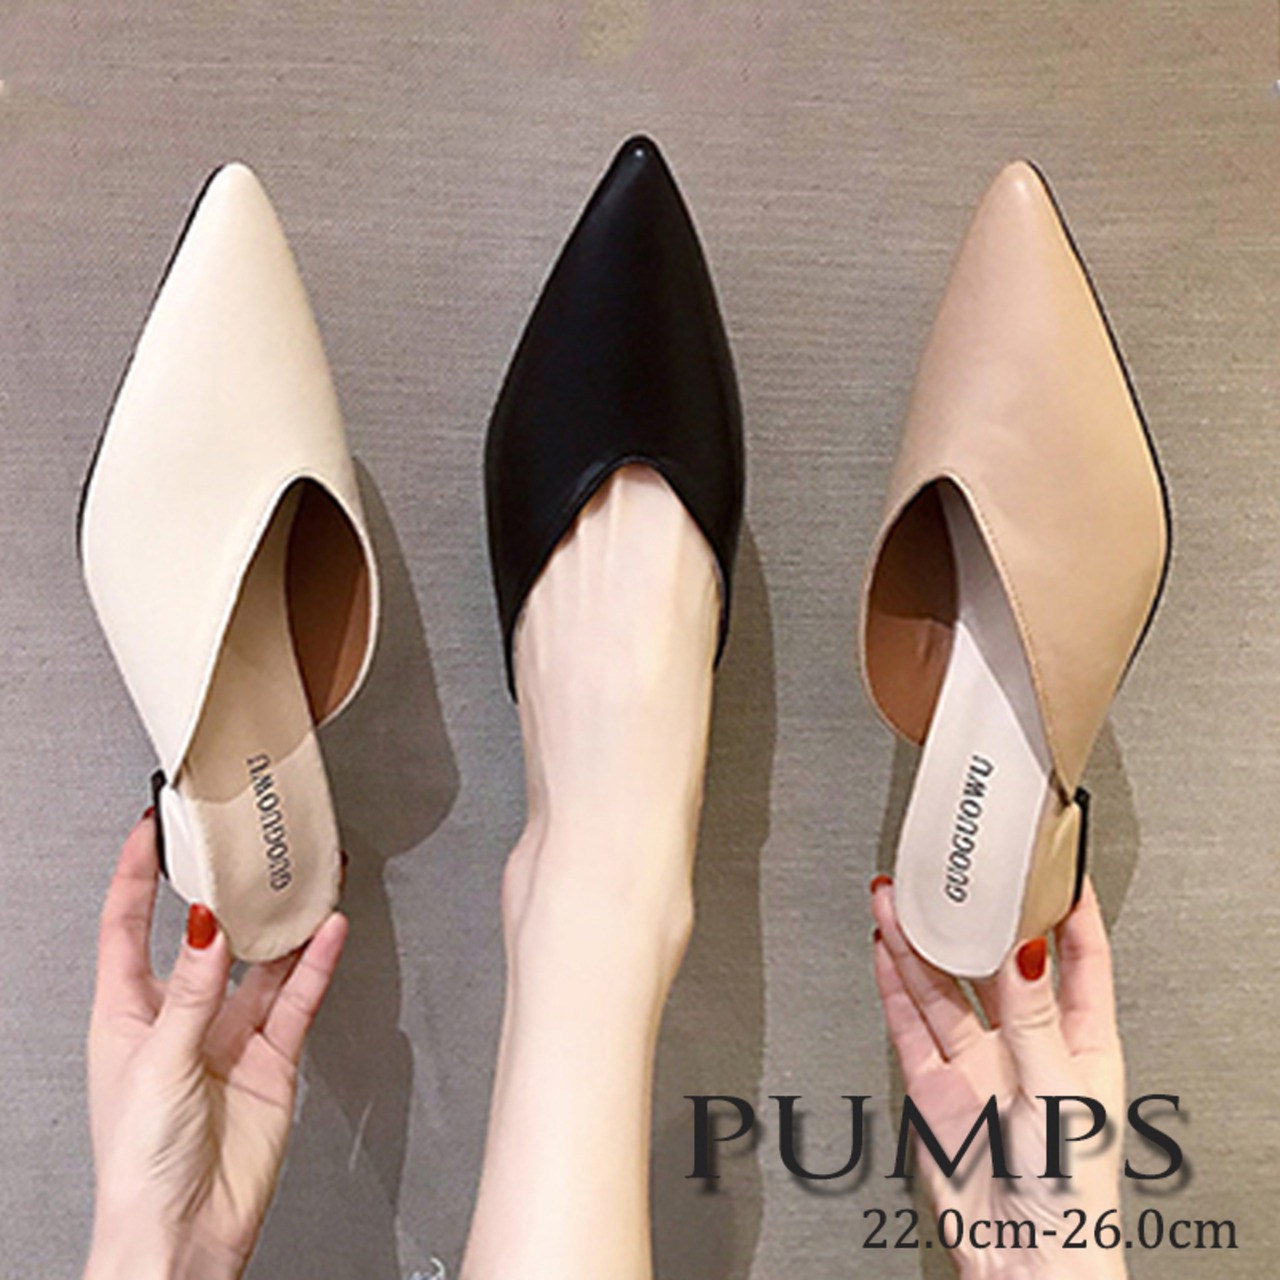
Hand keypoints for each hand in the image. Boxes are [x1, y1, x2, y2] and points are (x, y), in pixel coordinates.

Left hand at [84, 815, 347, 1279]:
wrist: (184, 1236)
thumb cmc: (139, 1167)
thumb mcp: (157, 1064)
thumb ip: (192, 993)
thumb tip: (208, 928)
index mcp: (126, 1014)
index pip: (126, 927)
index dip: (135, 876)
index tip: (150, 829)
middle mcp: (179, 1017)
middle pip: (206, 938)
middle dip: (228, 893)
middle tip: (250, 849)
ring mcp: (227, 1036)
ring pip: (262, 964)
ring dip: (283, 927)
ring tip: (306, 882)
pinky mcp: (270, 1058)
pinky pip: (296, 1000)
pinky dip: (314, 967)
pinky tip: (327, 934)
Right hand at [871, 878, 1125, 1278]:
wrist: (1022, 1266)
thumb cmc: (1069, 1199)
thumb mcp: (1061, 1094)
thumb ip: (1034, 1018)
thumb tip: (1023, 950)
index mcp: (1081, 1042)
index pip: (1078, 957)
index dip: (1065, 907)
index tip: (1049, 862)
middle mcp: (1026, 1044)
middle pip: (994, 962)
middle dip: (969, 916)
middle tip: (946, 872)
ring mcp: (976, 1064)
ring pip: (941, 986)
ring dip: (918, 941)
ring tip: (896, 897)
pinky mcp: (935, 1087)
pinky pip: (910, 1024)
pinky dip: (893, 985)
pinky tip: (884, 949)